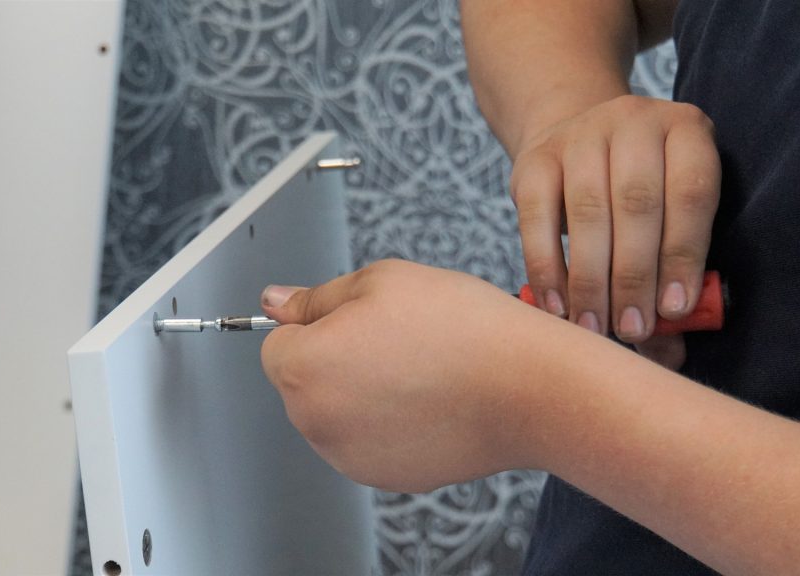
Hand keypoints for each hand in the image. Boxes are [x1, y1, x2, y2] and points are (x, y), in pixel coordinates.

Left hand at [259, 260, 553, 492]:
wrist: (524, 387)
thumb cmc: (459, 329)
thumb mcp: (379, 281)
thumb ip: (316, 297)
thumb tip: (275, 302)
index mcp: (302, 369)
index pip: (276, 343)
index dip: (317, 324)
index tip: (359, 320)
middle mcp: (315, 422)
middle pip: (304, 382)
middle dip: (336, 359)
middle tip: (396, 339)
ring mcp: (349, 457)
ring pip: (337, 412)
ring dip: (361, 392)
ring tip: (418, 369)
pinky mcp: (384, 476)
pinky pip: (369, 440)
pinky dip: (387, 422)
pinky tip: (427, 400)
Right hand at [511, 95, 719, 367]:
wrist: (576, 142)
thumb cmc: (637, 200)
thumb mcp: (668, 220)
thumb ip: (672, 279)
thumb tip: (671, 355)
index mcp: (688, 131)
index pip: (691, 194)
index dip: (683, 255)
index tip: (674, 311)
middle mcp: (635, 121)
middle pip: (637, 204)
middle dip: (635, 277)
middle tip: (632, 331)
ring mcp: (581, 134)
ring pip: (588, 212)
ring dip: (591, 281)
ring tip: (595, 328)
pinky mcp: (536, 158)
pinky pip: (537, 218)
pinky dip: (547, 268)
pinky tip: (558, 307)